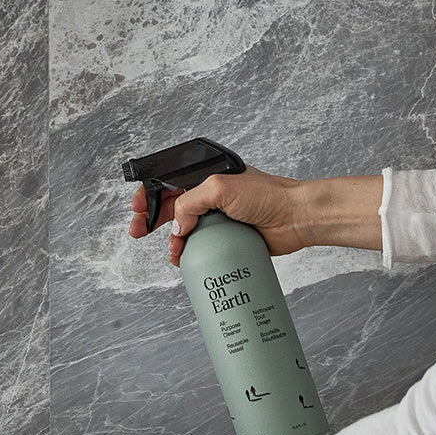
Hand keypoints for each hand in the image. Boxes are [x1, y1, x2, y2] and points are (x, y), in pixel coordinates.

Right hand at [129, 167, 381, 266]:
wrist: (297, 218)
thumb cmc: (268, 195)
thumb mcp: (221, 188)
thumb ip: (191, 203)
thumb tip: (178, 226)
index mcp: (206, 176)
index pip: (169, 182)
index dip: (150, 195)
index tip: (137, 208)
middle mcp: (210, 194)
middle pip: (171, 206)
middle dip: (151, 218)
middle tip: (138, 231)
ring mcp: (218, 216)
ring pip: (184, 228)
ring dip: (173, 239)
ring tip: (172, 251)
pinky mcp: (227, 236)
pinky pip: (201, 244)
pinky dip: (189, 252)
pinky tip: (184, 258)